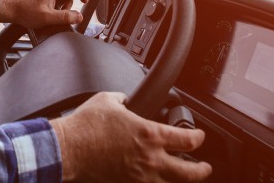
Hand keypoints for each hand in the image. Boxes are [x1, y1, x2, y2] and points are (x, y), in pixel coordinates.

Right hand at [51, 92, 212, 181]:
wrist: (68, 149)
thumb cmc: (85, 125)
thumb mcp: (108, 100)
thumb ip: (123, 99)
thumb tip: (126, 100)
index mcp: (149, 135)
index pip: (187, 140)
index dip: (198, 138)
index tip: (199, 136)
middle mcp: (150, 159)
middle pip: (189, 172)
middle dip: (202, 170)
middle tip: (205, 167)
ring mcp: (139, 177)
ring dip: (180, 180)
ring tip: (183, 177)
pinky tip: (156, 180)